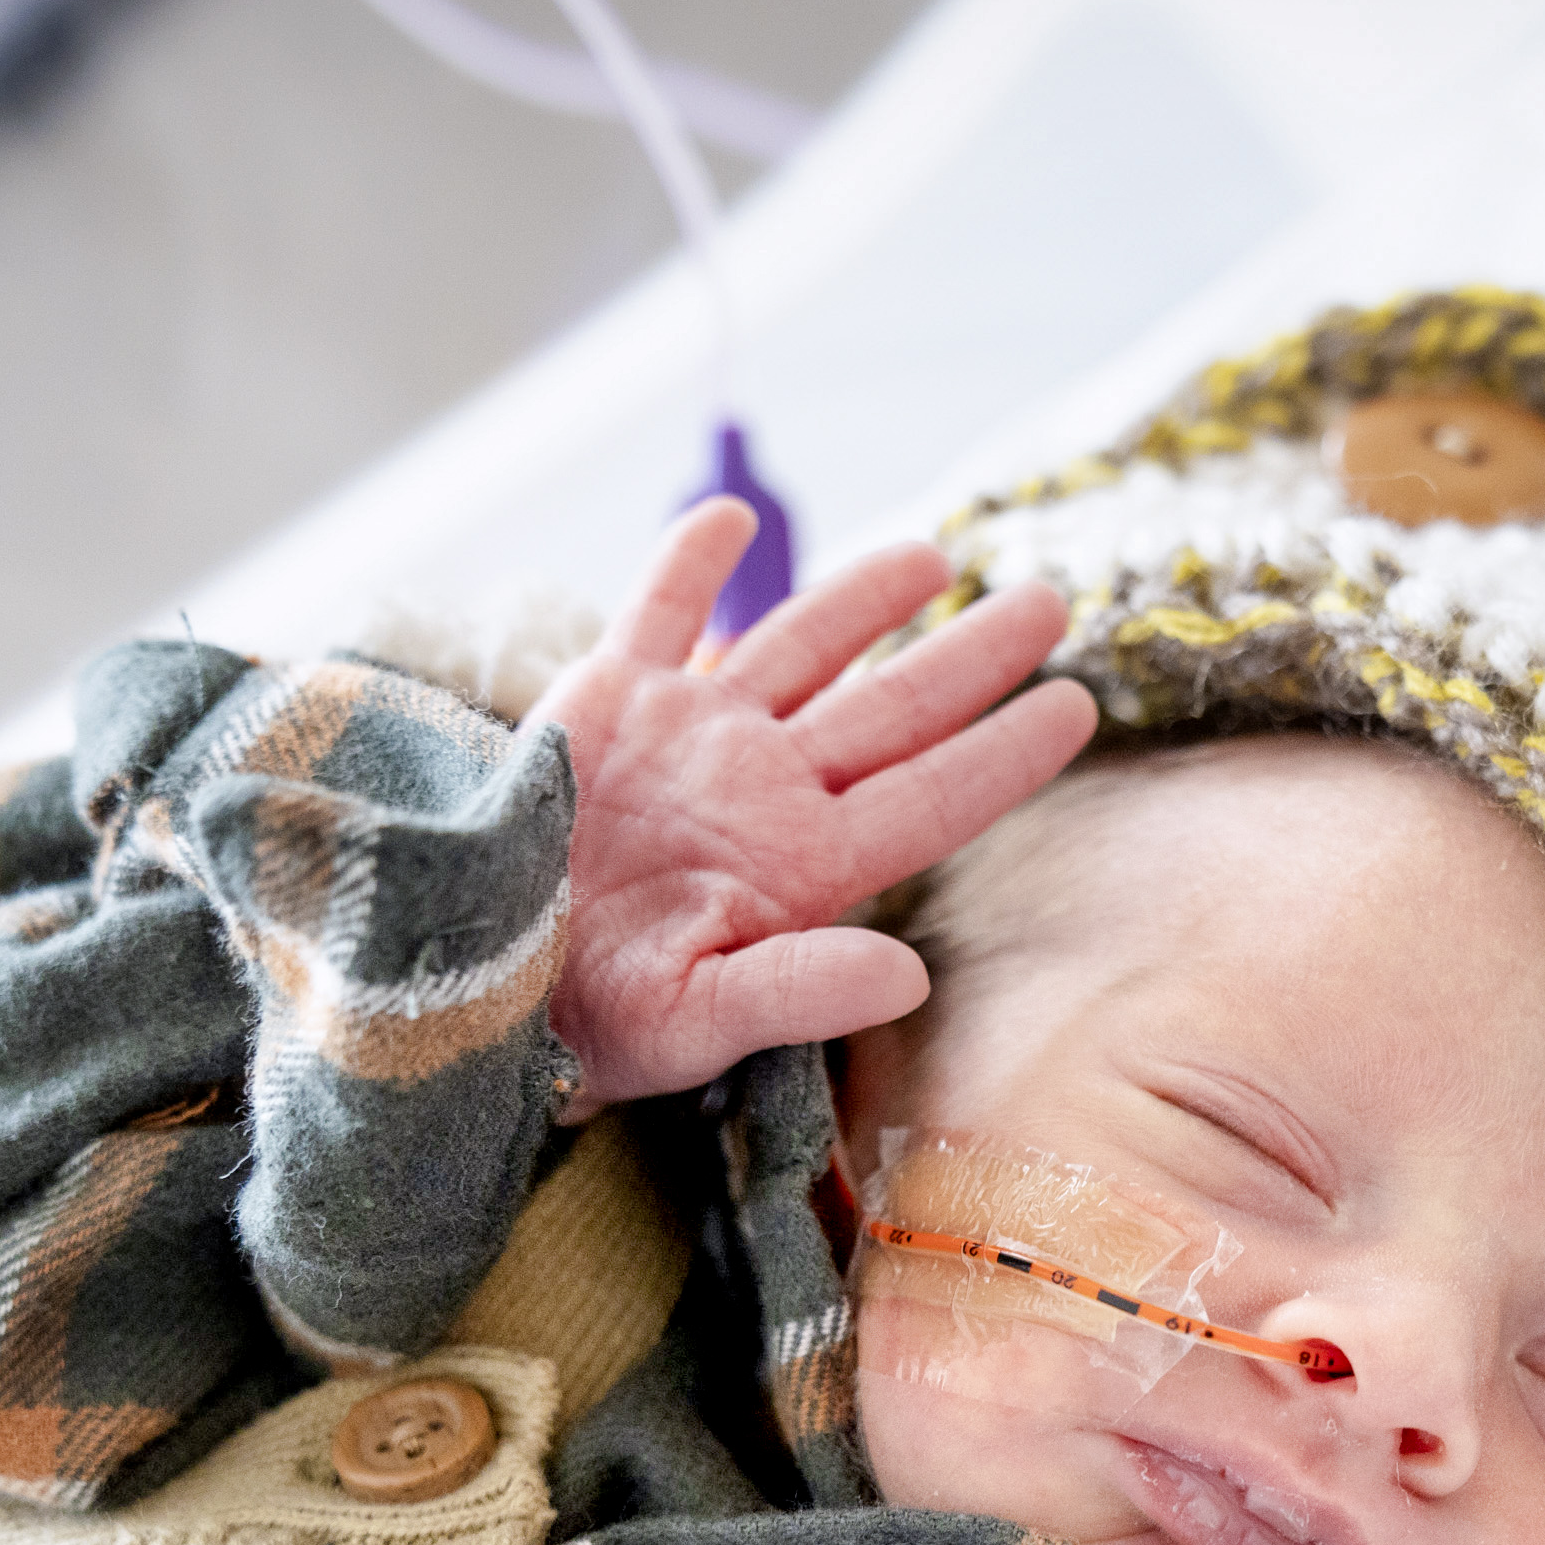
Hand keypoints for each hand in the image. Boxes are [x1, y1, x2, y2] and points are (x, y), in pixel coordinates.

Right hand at [525, 498, 1096, 1118]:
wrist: (465, 983)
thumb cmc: (583, 1027)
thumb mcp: (693, 1022)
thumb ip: (801, 992)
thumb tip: (911, 976)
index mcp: (801, 865)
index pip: (932, 796)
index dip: (1007, 750)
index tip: (1079, 705)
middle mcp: (763, 792)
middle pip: (894, 708)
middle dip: (973, 654)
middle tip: (1050, 601)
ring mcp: (690, 741)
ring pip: (800, 647)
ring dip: (863, 598)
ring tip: (932, 557)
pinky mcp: (607, 705)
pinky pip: (658, 613)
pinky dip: (690, 564)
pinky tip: (728, 517)